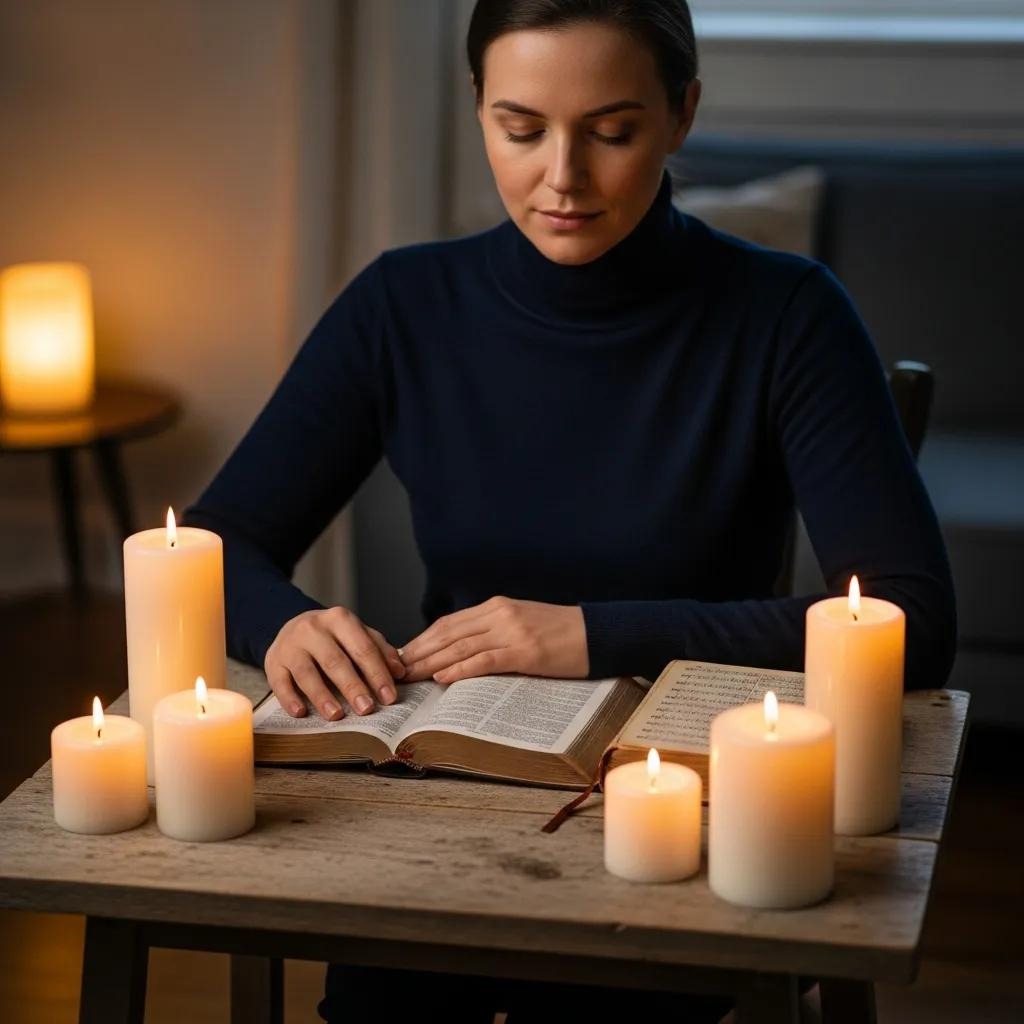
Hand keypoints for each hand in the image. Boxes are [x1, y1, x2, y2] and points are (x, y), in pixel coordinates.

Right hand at [264, 607, 405, 719]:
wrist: (293, 628)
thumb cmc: (333, 637)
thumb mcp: (356, 634)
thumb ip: (378, 649)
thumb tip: (399, 671)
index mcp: (340, 619)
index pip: (363, 648)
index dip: (377, 674)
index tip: (389, 697)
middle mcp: (313, 628)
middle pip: (336, 661)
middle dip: (353, 686)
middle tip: (367, 709)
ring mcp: (290, 645)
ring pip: (307, 672)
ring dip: (322, 696)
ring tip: (336, 716)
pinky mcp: (273, 661)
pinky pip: (279, 682)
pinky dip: (290, 698)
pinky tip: (300, 713)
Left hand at [399, 596, 588, 683]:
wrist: (598, 633)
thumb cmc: (561, 634)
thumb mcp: (522, 623)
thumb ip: (493, 631)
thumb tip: (461, 651)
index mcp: (497, 606)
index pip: (449, 623)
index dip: (422, 639)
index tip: (403, 654)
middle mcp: (500, 614)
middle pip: (449, 633)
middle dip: (419, 652)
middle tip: (395, 669)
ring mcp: (512, 631)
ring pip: (461, 646)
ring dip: (431, 663)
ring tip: (410, 676)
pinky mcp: (526, 652)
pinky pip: (485, 660)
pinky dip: (460, 669)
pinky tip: (443, 678)